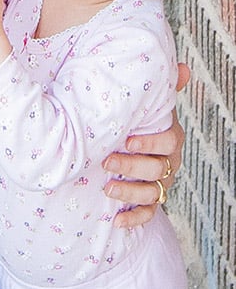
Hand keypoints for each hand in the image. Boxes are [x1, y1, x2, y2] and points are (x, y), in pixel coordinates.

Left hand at [103, 63, 188, 227]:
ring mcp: (160, 183)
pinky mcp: (150, 202)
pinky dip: (134, 219)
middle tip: (107, 162)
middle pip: (158, 168)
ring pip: (152, 192)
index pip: (169, 141)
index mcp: (170, 137)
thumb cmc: (134, 121)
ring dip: (131, 193)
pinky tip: (117, 220)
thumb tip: (182, 68)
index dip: (150, 142)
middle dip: (132, 166)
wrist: (123, 143)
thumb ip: (161, 88)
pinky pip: (149, 214)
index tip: (126, 140)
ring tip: (107, 189)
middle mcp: (168, 162)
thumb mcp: (145, 104)